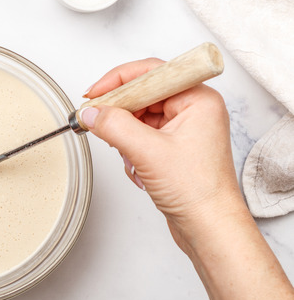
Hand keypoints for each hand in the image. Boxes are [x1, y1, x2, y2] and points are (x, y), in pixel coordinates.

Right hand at [80, 57, 240, 244]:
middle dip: (120, 112)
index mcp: (198, 99)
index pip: (151, 72)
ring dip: (125, 135)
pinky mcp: (174, 146)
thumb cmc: (198, 191)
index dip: (118, 80)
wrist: (210, 227)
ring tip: (129, 155)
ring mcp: (184, 128)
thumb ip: (114, 126)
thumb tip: (91, 112)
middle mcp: (194, 109)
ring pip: (139, 116)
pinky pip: (141, 134)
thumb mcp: (147, 152)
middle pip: (142, 93)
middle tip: (97, 120)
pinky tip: (137, 167)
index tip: (94, 94)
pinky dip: (131, 148)